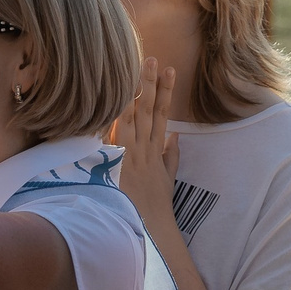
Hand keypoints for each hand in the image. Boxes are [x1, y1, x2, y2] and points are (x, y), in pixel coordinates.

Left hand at [109, 58, 180, 233]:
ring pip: (134, 117)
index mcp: (157, 151)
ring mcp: (132, 155)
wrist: (150, 229)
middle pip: (150, 110)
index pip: (163, 114)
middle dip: (152, 84)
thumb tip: (176, 136)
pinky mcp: (120, 163)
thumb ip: (172, 156)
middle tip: (153, 59)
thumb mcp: (168, 179)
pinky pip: (116, 136)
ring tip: (136, 70)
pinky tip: (114, 100)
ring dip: (135, 92)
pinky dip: (115, 119)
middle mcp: (145, 149)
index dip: (166, 91)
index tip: (169, 69)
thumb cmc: (155, 207)